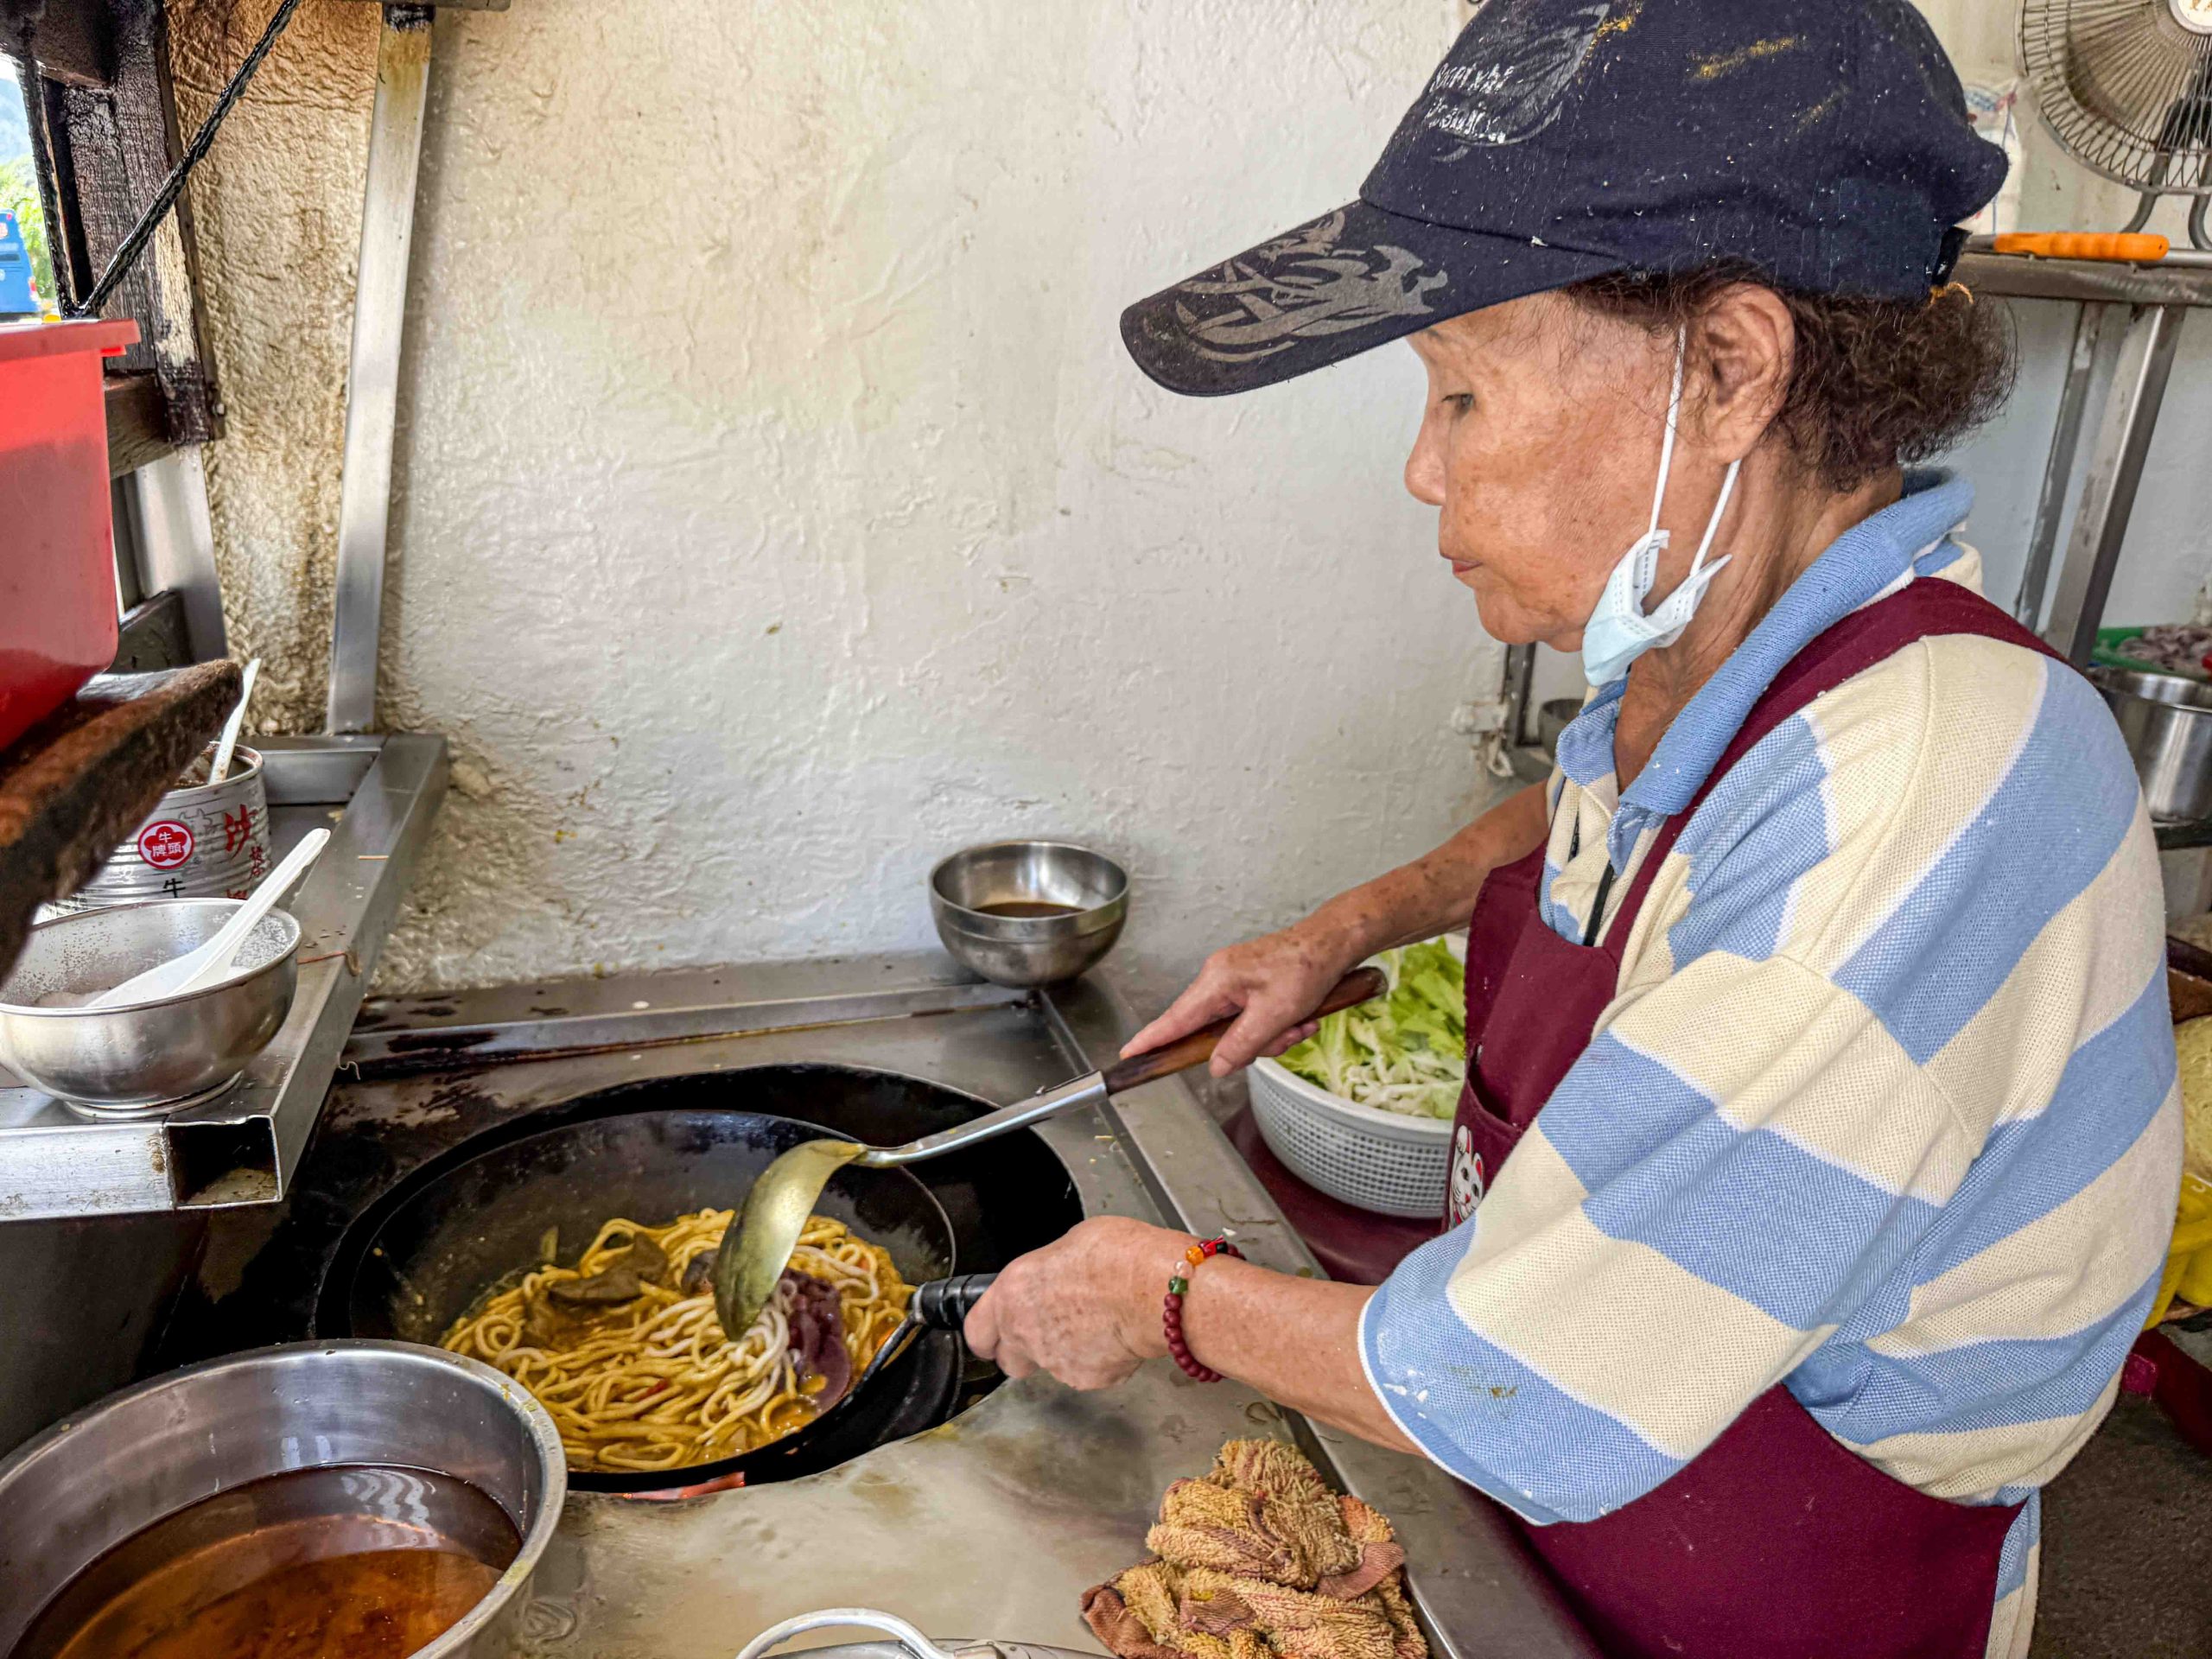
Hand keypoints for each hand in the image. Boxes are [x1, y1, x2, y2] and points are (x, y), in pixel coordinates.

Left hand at [963, 1217, 1182, 1388]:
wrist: (1152, 1289)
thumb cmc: (1117, 1256)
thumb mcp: (1069, 1244)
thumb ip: (1048, 1272)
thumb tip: (1055, 1277)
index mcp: (1013, 1292)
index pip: (976, 1331)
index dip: (987, 1332)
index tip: (994, 1331)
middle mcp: (1024, 1331)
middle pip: (1008, 1360)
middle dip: (1022, 1351)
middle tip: (1048, 1331)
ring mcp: (1053, 1361)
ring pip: (1049, 1367)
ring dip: (1063, 1353)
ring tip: (1094, 1326)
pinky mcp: (1084, 1379)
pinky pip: (1083, 1373)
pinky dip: (1096, 1361)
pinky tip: (1114, 1337)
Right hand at [1122, 919, 1365, 1076]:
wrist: (1333, 943)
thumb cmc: (1306, 967)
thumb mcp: (1275, 1015)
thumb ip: (1241, 1044)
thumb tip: (1215, 1067)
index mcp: (1217, 981)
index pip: (1175, 1019)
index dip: (1152, 1040)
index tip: (1129, 1054)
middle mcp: (1219, 979)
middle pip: (1215, 1032)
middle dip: (1253, 1043)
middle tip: (1285, 1036)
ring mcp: (1234, 981)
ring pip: (1239, 1029)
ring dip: (1272, 1035)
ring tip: (1300, 1023)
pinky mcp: (1249, 985)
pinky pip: (1253, 1019)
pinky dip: (1277, 1025)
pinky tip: (1302, 1017)